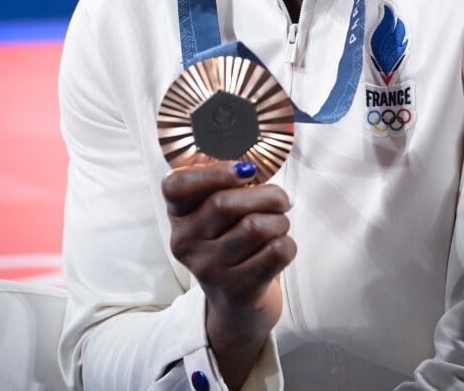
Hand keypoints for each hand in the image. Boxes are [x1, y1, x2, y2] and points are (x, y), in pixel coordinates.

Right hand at [162, 161, 295, 387]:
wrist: (237, 301)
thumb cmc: (232, 239)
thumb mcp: (217, 211)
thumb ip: (227, 183)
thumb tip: (251, 163)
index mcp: (178, 215)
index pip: (175, 186)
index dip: (212, 173)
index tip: (246, 170)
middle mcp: (185, 242)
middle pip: (226, 203)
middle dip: (266, 194)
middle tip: (281, 199)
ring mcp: (208, 269)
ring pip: (256, 226)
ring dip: (280, 221)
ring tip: (279, 225)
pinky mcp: (237, 290)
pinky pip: (276, 251)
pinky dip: (288, 243)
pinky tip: (280, 246)